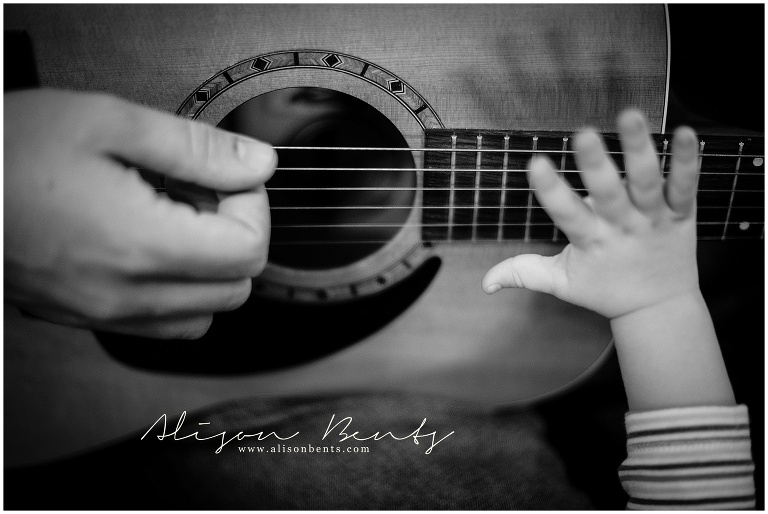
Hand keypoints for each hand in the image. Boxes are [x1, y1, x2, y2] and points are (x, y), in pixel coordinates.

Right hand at [4, 89, 275, 338]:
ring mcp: (105, 313)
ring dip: (210, 266)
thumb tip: (257, 164)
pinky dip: (178, 289)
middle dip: (235, 234)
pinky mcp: (85, 317)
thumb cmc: (3, 151)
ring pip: (205, 312)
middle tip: (201, 192)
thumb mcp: (107, 123)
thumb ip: (196, 149)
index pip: (249, 250)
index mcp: (141, 245)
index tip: (229, 178)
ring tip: (174, 216)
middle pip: (237, 286)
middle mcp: (128, 294)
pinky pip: (163, 324)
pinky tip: (150, 243)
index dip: (252, 207)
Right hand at [482, 109, 700, 319]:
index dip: (551, 190)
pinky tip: (688, 133)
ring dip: (639, 149)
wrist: (660, 309)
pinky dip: (687, 161)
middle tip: (584, 133)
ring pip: (647, 183)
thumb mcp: (562, 284)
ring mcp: (654, 220)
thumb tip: (485, 284)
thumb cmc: (605, 290)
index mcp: (591, 242)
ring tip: (630, 115)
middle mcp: (623, 228)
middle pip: (609, 194)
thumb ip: (524, 273)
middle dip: (596, 164)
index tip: (535, 163)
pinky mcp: (681, 215)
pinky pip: (686, 187)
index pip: (567, 214)